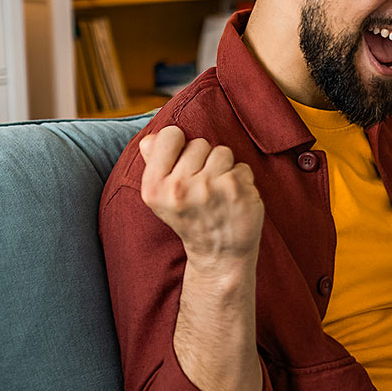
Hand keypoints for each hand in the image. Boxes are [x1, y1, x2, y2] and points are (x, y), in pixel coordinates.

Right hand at [139, 125, 263, 270]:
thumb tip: (150, 138)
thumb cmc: (190, 217)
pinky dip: (241, 181)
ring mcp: (209, 189)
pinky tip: (233, 200)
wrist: (218, 255)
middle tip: (202, 188)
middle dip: (203, 161)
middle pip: (199, 143)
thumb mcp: (161, 195)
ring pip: (222, 152)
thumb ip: (154, 162)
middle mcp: (179, 188)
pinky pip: (241, 166)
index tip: (183, 165)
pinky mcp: (236, 190)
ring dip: (223, 169)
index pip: (170, 135)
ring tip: (218, 193)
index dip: (180, 146)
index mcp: (154, 188)